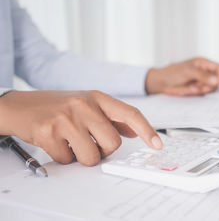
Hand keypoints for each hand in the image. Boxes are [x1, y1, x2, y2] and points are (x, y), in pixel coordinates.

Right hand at [0, 90, 162, 165]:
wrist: (21, 105)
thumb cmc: (58, 107)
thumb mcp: (87, 105)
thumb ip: (112, 117)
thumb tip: (134, 131)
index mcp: (97, 97)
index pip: (130, 113)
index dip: (147, 130)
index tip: (157, 144)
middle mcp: (84, 104)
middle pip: (113, 143)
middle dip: (103, 150)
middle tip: (89, 143)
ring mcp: (66, 117)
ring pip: (92, 156)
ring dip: (83, 157)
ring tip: (72, 143)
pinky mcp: (48, 131)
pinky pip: (68, 159)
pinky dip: (63, 157)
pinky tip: (56, 143)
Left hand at [145, 57, 218, 95]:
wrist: (162, 83)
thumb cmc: (173, 73)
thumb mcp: (188, 71)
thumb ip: (203, 75)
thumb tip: (216, 80)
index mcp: (203, 63)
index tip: (216, 83)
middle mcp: (204, 72)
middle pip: (217, 80)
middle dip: (209, 85)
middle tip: (198, 85)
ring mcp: (202, 81)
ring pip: (211, 88)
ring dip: (202, 89)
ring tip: (191, 86)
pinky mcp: (198, 89)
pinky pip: (203, 94)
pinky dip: (197, 93)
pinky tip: (189, 89)